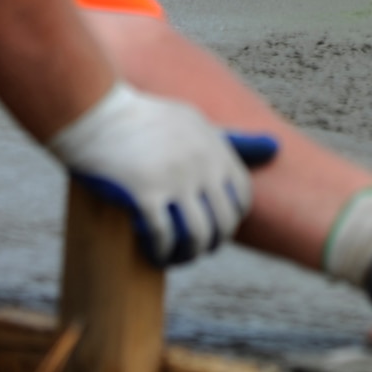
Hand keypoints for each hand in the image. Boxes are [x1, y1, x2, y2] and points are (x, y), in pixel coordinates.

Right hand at [46, 82, 259, 264]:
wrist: (94, 112)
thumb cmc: (144, 120)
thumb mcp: (196, 122)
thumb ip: (235, 141)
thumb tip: (277, 147)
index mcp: (215, 146)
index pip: (241, 197)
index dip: (229, 221)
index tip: (211, 228)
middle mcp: (201, 162)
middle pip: (222, 222)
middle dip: (211, 244)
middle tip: (192, 250)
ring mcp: (174, 178)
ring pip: (196, 235)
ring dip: (187, 255)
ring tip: (173, 258)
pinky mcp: (144, 192)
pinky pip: (162, 237)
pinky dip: (160, 253)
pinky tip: (152, 254)